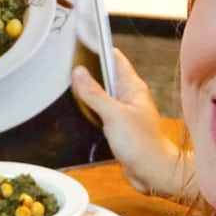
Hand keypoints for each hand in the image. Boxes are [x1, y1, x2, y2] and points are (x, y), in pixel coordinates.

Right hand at [72, 48, 193, 200]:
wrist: (153, 173)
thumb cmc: (142, 145)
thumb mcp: (114, 116)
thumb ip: (95, 94)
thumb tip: (78, 72)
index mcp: (132, 87)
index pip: (114, 57)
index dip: (98, 48)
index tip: (79, 41)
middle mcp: (128, 96)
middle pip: (104, 75)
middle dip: (86, 70)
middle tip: (63, 65)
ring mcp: (123, 111)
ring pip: (100, 94)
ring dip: (86, 92)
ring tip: (64, 85)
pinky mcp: (117, 126)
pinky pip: (100, 111)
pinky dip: (88, 109)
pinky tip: (75, 110)